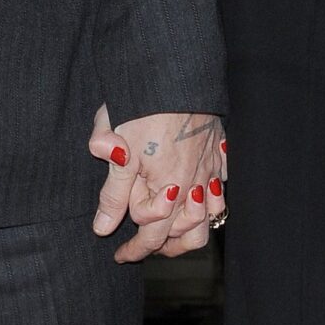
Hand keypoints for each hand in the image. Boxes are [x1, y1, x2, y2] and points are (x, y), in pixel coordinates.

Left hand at [89, 106, 225, 263]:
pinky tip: (199, 201)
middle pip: (184, 232)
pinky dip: (212, 202)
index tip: (119, 254)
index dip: (134, 246)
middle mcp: (194, 182)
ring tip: (172, 239)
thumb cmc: (141, 106)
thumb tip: (103, 228)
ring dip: (190, 233)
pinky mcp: (219, 150)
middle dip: (162, 248)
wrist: (174, 71)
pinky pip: (222, 187)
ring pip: (209, 216)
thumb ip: (113, 192)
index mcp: (168, 186)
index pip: (152, 231)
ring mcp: (210, 167)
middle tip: (141, 252)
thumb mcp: (117, 148)